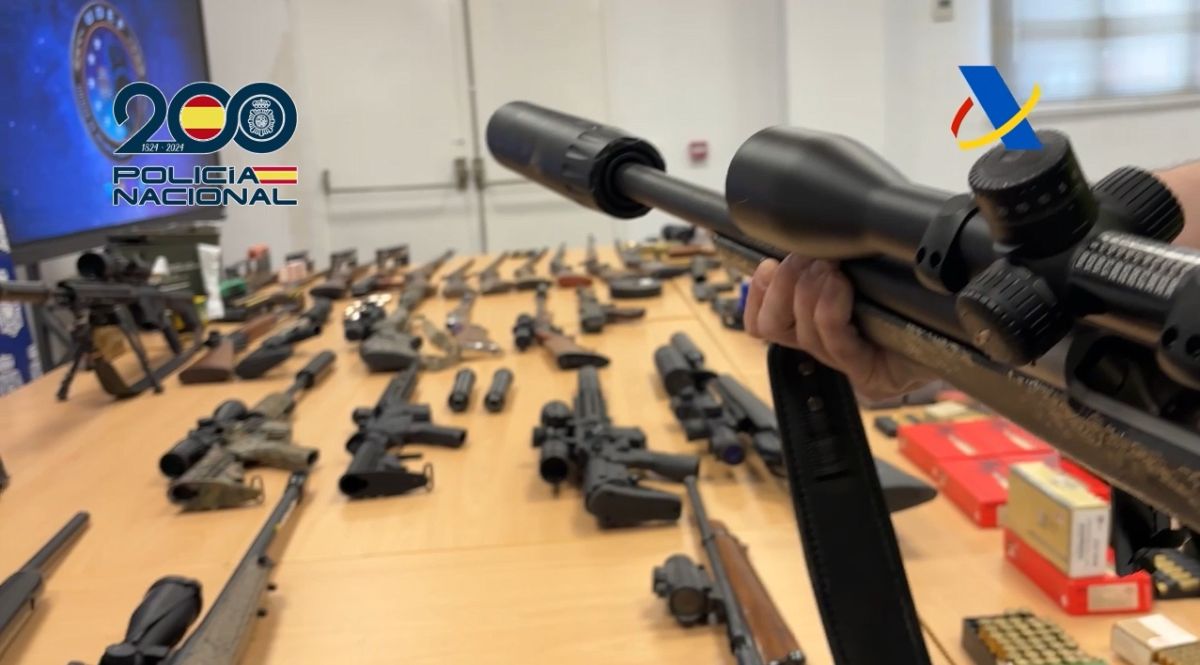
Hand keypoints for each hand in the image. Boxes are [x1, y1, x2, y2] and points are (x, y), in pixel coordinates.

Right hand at [744, 255, 934, 400]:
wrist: (967, 322)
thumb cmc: (913, 292)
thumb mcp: (861, 267)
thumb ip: (824, 260)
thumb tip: (790, 240)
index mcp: (814, 322)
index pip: (761, 321)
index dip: (756, 294)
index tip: (768, 265)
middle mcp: (824, 346)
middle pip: (771, 326)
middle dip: (781, 285)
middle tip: (805, 259)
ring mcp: (846, 365)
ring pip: (803, 333)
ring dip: (810, 292)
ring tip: (828, 267)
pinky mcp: (869, 376)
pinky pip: (837, 343)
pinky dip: (831, 310)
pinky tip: (840, 287)